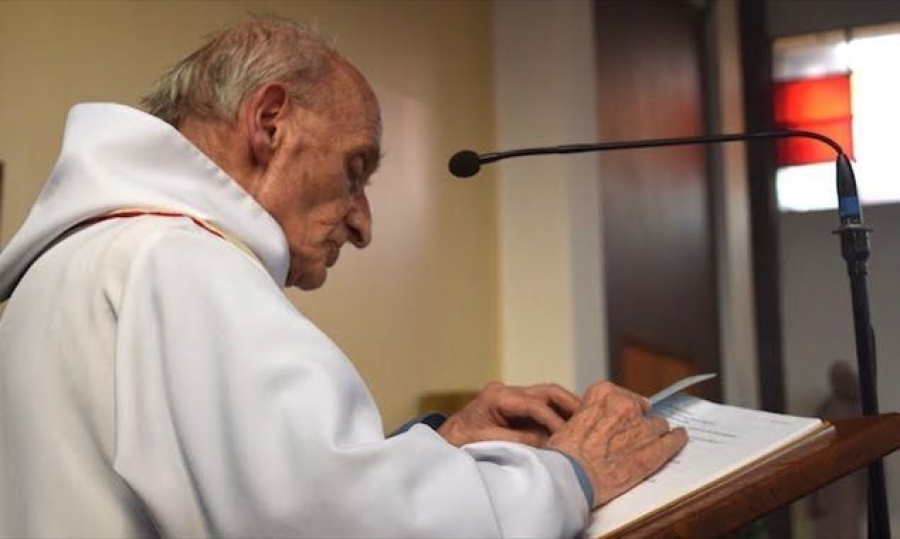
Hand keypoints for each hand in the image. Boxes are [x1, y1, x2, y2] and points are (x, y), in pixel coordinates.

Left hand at [437, 381, 580, 446]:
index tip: (567, 437)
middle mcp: (507, 392)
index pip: (535, 404)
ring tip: (585, 424)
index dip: (554, 420)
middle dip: (569, 404)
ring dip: (566, 410)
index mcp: (497, 396)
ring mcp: (512, 399)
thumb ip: (516, 440)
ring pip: (548, 397)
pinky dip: (557, 416)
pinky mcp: (515, 409)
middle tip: (589, 419)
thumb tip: (547, 443)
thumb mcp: (484, 441)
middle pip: (547, 391)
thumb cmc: (457, 442)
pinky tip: (569, 429)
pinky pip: (542, 408)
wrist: (441, 444)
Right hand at [546, 381, 686, 507]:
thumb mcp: (571, 420)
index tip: (623, 417)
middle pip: (643, 409)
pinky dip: (677, 439)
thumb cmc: (565, 453)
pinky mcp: (654, 450)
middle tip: (629, 435)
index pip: (624, 395)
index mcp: (603, 393)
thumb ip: (592, 414)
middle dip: (638, 421)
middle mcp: (625, 405)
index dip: (624, 409)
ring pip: (658, 424)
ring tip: (649, 442)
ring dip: (653, 433)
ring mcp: (642, 428)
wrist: (570, 476)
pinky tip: (679, 437)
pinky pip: (674, 440)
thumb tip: (600, 423)